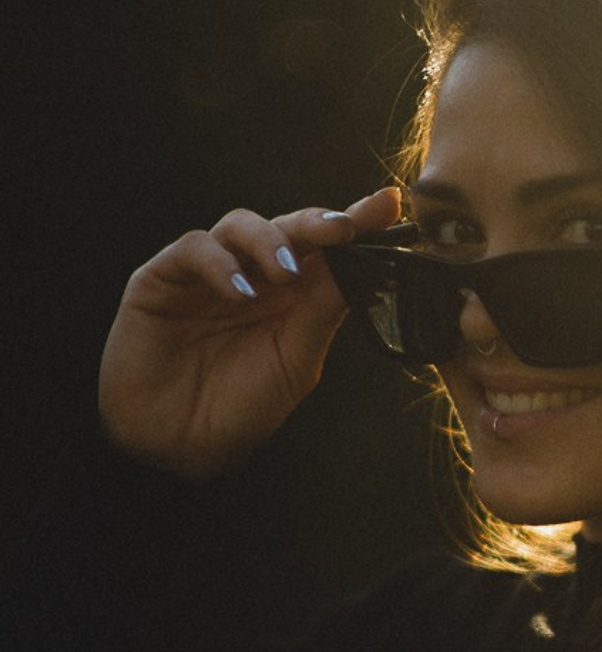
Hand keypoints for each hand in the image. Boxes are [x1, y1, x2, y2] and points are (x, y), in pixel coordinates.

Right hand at [98, 188, 401, 479]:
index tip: (388, 203)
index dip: (356, 222)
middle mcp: (252, 276)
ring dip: (270, 241)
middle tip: (343, 227)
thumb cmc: (241, 408)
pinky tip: (238, 293)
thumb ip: (322, 309)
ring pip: (240, 225)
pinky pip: (194, 249)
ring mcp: (207, 274)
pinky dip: (219, 264)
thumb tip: (364, 262)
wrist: (181, 448)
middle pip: (287, 227)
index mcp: (291, 295)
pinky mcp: (162, 278)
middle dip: (317, 222)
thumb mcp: (295, 360)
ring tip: (284, 274)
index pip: (326, 249)